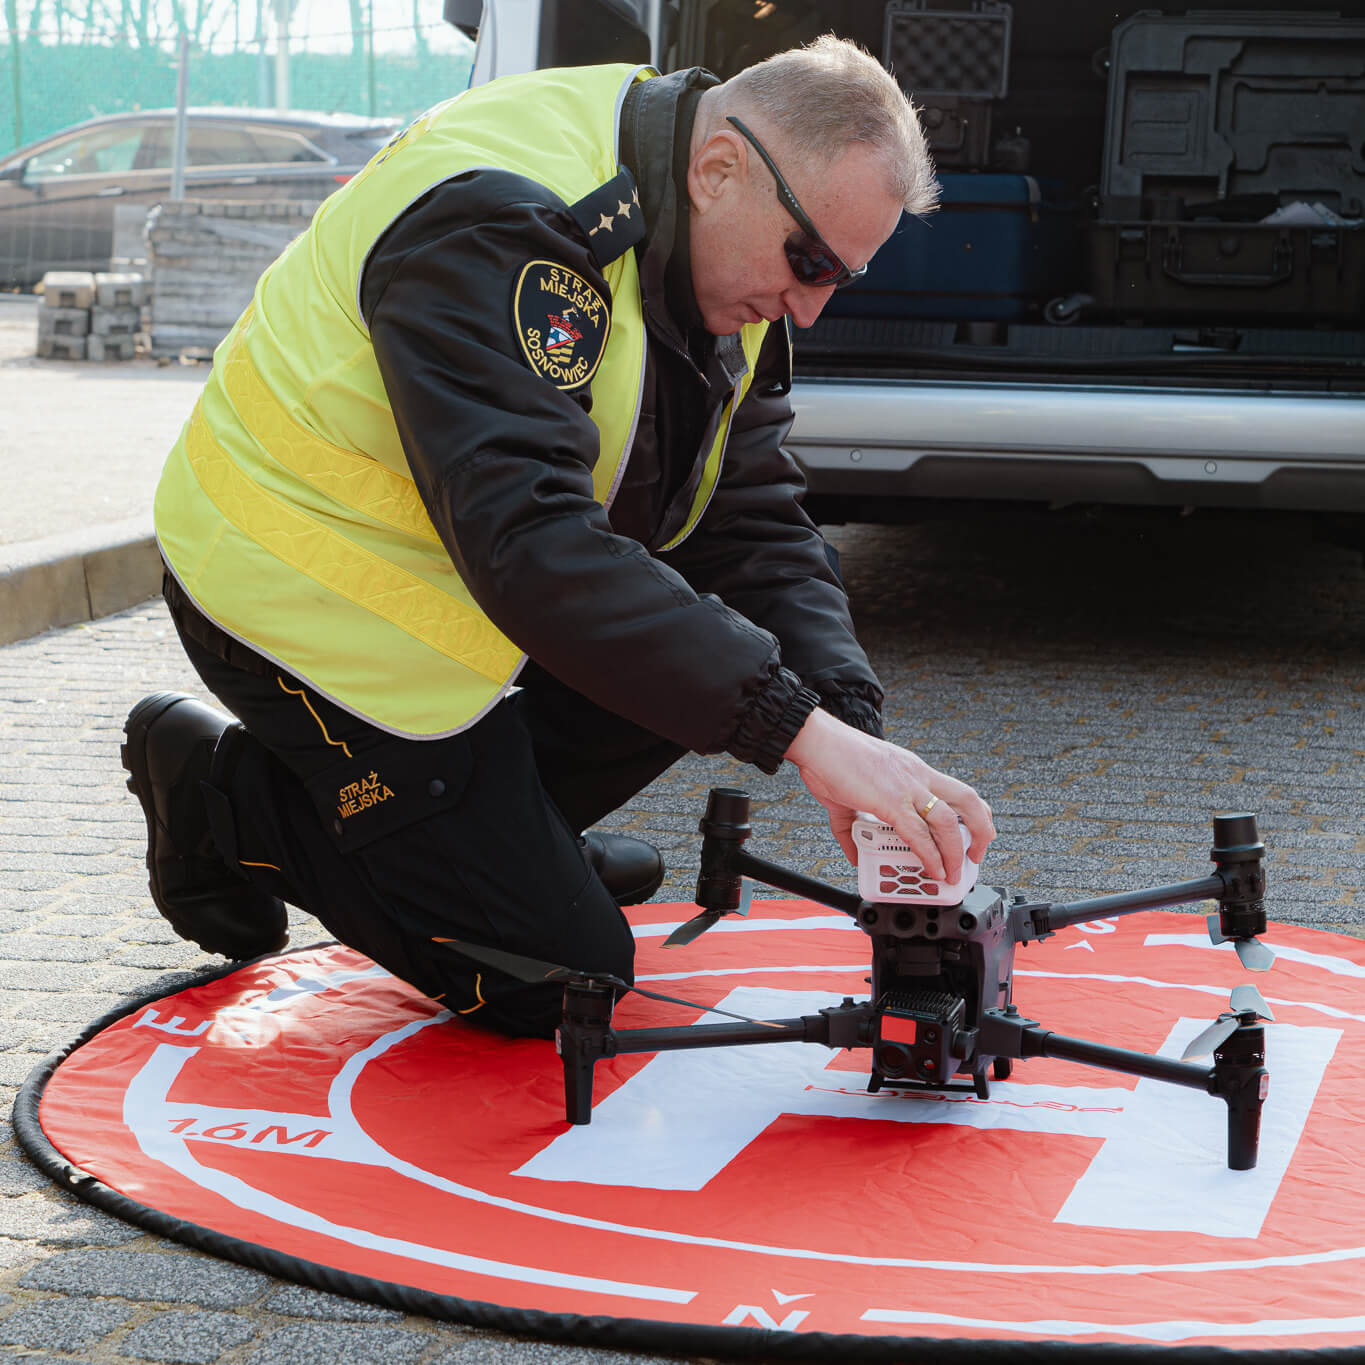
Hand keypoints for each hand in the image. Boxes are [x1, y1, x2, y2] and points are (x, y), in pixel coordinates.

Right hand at [785, 708, 994, 881]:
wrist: (816, 742)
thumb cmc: (831, 758)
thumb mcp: (848, 796)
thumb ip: (852, 830)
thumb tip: (856, 856)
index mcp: (913, 771)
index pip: (956, 792)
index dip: (972, 816)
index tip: (972, 835)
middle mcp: (917, 776)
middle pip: (968, 801)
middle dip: (981, 831)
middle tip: (976, 855)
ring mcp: (907, 788)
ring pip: (949, 821)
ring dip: (956, 852)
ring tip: (953, 873)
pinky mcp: (890, 801)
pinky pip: (919, 834)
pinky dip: (930, 856)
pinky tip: (934, 870)